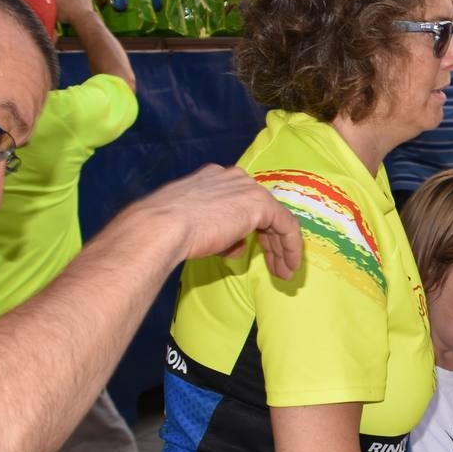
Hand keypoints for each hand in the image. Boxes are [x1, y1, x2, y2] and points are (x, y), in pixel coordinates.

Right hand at [131, 166, 302, 278]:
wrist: (163, 227)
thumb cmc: (169, 229)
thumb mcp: (196, 227)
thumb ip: (221, 231)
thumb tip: (236, 246)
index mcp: (215, 178)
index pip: (242, 203)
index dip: (253, 229)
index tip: (256, 252)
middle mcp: (235, 178)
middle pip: (262, 211)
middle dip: (271, 242)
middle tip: (276, 266)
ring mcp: (248, 189)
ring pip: (275, 219)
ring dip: (281, 248)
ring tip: (284, 273)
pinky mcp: (260, 204)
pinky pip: (285, 225)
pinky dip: (289, 247)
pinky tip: (288, 265)